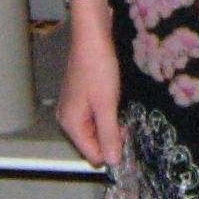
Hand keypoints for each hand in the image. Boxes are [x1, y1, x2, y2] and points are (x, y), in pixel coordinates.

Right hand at [56, 14, 124, 166]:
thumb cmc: (98, 67)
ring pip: (97, 128)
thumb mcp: (107, 104)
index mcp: (70, 123)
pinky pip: (97, 115)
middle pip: (94, 142)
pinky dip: (109, 113)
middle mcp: (68, 118)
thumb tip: (113, 162)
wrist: (92, 37)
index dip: (112, 151)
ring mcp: (74, 107)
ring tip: (122, 109)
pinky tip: (117, 102)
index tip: (130, 142)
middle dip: (112, 137)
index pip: (92, 154)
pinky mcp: (83, 97)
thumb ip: (109, 134)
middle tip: (127, 122)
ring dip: (112, 124)